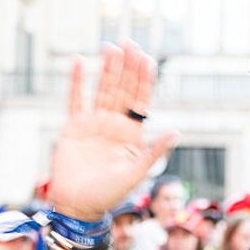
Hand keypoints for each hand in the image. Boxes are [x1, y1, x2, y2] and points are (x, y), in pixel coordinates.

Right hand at [48, 42, 178, 220]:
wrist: (78, 206)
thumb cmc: (109, 195)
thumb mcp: (136, 173)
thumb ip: (154, 152)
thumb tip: (175, 132)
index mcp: (132, 133)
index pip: (140, 100)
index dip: (144, 79)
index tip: (146, 58)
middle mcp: (115, 124)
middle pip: (122, 89)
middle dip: (126, 67)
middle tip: (128, 43)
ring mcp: (94, 124)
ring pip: (102, 89)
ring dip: (106, 69)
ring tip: (110, 47)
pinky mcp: (74, 127)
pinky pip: (75, 99)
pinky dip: (76, 81)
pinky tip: (78, 62)